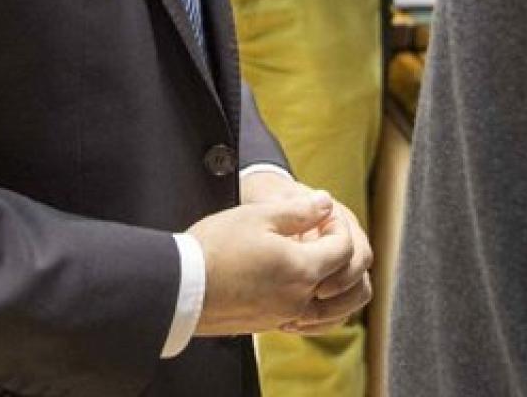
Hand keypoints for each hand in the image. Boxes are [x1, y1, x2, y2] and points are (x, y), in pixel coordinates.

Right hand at [187, 190, 364, 337]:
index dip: (338, 226)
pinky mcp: (270, 325)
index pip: (345, 249)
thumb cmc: (216, 247)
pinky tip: (296, 281)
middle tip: (320, 231)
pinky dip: (315, 300)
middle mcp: (300, 299)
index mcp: (301, 269)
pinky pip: (309, 318)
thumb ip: (300, 210)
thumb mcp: (258, 216)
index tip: (322, 213)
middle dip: (341, 251)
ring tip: (314, 256)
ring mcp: (285, 316)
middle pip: (345, 280)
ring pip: (331, 306)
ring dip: (333, 281)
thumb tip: (326, 202)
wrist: (180, 288)